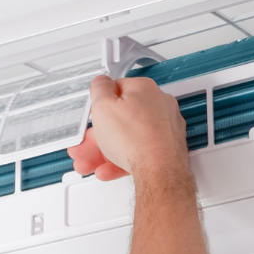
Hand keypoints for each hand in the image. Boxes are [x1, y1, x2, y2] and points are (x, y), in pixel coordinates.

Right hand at [67, 76, 186, 180]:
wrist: (159, 170)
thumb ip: (99, 90)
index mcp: (143, 89)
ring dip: (105, 151)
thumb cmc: (135, 138)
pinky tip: (108, 169)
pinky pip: (139, 152)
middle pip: (121, 118)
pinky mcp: (167, 148)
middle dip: (98, 135)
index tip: (93, 115)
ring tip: (90, 163)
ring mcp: (165, 127)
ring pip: (128, 138)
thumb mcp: (103, 106)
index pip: (116, 90)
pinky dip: (122, 160)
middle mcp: (158, 105)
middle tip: (85, 145)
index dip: (99, 105)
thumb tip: (101, 82)